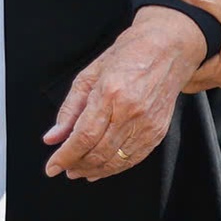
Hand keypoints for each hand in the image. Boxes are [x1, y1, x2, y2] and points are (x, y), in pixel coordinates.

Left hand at [43, 7, 205, 179]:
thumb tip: (52, 137)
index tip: (52, 167)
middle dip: (76, 165)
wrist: (168, 49)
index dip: (65, 156)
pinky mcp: (157, 131)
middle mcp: (130, 111)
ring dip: (93, 170)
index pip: (84, 136)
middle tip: (64, 168)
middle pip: (98, 152)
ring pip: (115, 160)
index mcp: (110, 92)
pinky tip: (100, 169)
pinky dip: (114, 168)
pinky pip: (132, 159)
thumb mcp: (90, 75)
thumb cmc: (127, 55)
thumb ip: (70, 109)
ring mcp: (147, 124)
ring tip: (78, 171)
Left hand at [168, 0, 220, 89]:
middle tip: (161, 45)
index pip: (182, 79)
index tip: (154, 51)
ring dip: (193, 58)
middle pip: (191, 77)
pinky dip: (207, 53)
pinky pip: (218, 62)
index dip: (166, 66)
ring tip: (179, 40)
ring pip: (205, 70)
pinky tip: (206, 36)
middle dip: (176, 64)